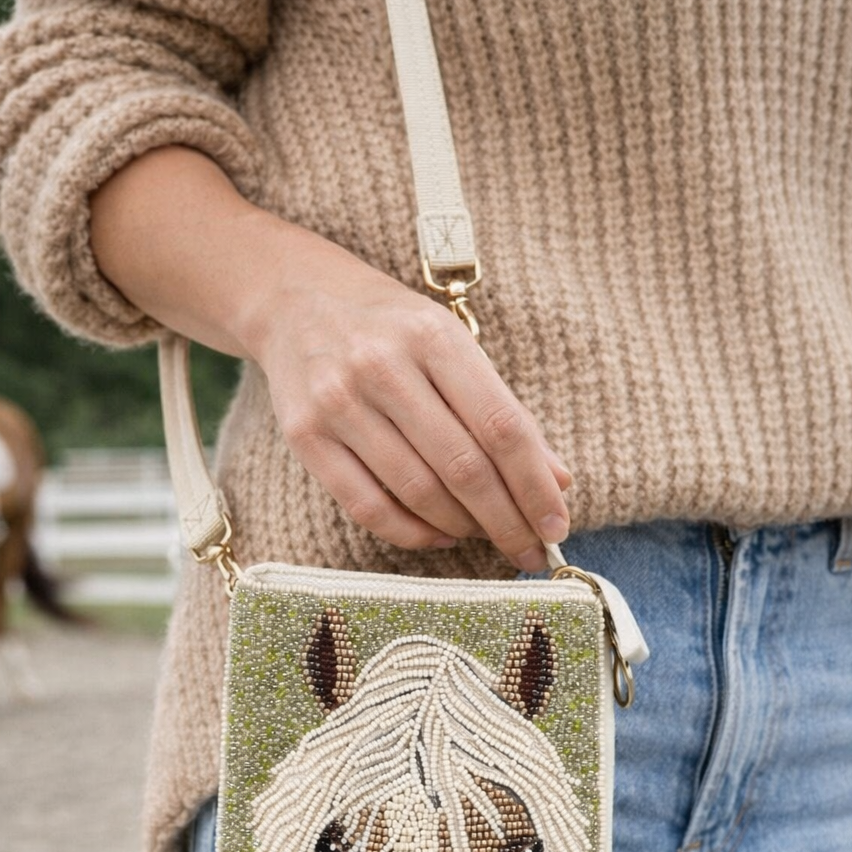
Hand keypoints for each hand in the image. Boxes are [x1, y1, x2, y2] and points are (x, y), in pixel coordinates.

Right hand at [245, 222, 571, 569]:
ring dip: (462, 527)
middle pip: (463, 467)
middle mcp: (383, 367)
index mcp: (434, 337)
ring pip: (418, 493)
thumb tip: (557, 482)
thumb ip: (502, 410)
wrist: (294, 298)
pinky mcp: (304, 435)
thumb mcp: (451, 346)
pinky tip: (439, 535)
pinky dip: (412, 532)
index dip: (534, 485)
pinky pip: (367, 506)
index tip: (556, 525)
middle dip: (506, 521)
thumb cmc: (389, 328)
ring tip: (485, 535)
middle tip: (529, 552)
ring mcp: (339, 402)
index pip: (501, 426)